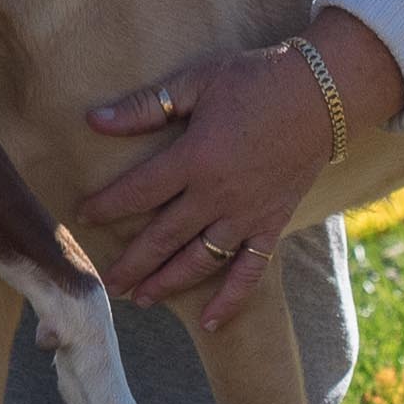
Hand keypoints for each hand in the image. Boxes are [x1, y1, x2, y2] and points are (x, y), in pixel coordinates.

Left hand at [77, 12, 403, 328]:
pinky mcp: (272, 224)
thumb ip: (146, 106)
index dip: (107, 205)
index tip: (82, 216)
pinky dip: (231, 299)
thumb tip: (93, 120)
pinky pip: (251, 270)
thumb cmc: (255, 80)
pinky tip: (210, 322)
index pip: (138, 191)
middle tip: (107, 282)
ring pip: (200, 260)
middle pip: (164, 237)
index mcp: (194, 158)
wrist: (322, 95)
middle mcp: (217, 195)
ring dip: (168, 283)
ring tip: (140, 299)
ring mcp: (247, 215)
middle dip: (131, 262)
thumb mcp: (197, 82)